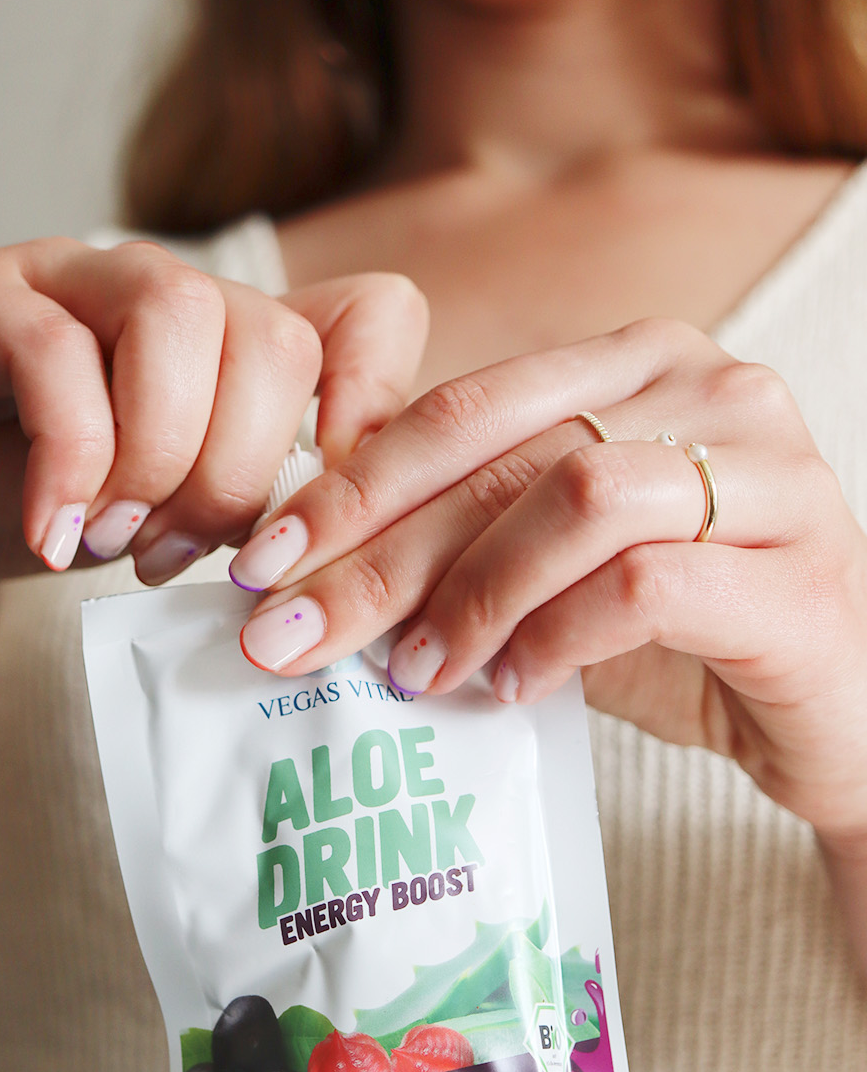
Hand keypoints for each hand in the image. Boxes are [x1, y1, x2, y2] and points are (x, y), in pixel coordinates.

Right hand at [0, 239, 426, 583]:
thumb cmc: (10, 496)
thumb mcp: (148, 521)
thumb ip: (229, 515)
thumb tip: (313, 562)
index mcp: (227, 349)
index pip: (367, 316)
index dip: (380, 398)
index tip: (330, 502)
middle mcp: (164, 299)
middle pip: (274, 342)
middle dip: (238, 478)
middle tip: (168, 556)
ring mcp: (69, 280)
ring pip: (180, 319)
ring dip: (159, 459)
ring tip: (109, 540)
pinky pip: (56, 352)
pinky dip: (69, 459)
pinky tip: (50, 528)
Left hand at [230, 318, 866, 851]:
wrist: (833, 708)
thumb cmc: (682, 628)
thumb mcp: (556, 563)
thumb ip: (465, 530)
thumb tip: (309, 559)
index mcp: (634, 364)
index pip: (464, 407)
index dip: (350, 481)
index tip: (261, 559)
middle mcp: (707, 389)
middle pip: (503, 450)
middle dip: (376, 546)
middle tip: (289, 629)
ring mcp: (768, 471)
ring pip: (575, 497)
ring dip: (469, 593)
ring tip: (412, 672)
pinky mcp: (799, 570)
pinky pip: (644, 583)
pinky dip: (555, 639)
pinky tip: (511, 689)